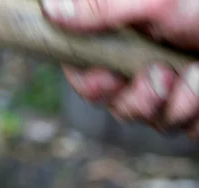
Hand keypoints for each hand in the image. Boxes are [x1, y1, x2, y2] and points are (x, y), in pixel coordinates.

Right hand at [40, 0, 198, 138]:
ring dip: (173, 103)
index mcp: (126, 35)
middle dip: (136, 98)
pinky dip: (196, 112)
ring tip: (196, 75)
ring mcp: (171, 86)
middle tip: (159, 77)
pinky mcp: (194, 107)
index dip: (88, 82)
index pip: (83, 68)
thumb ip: (101, 8)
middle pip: (111, 103)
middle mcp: (144, 61)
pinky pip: (181, 127)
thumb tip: (51, 9)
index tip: (104, 79)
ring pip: (147, 119)